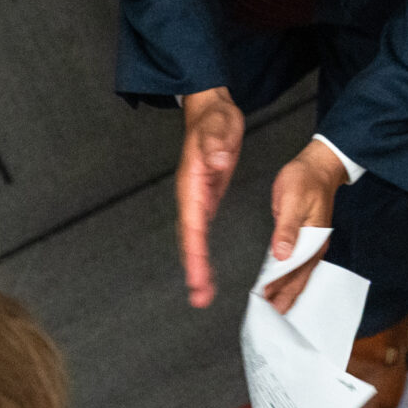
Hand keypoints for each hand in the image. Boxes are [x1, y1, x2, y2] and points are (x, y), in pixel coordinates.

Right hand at [176, 86, 244, 307]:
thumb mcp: (219, 127)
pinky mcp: (205, 198)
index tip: (197, 274)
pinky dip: (202, 253)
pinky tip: (205, 269)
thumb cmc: (214, 119)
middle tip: (200, 297)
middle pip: (188, 238)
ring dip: (196, 266)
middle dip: (193, 268)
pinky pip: (201, 231)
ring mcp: (196, 198)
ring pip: (193, 238)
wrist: (210, 110)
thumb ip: (216, 144)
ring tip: (202, 294)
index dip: (194, 251)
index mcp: (192, 182)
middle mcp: (191, 195)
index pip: (192, 223)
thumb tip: (216, 162)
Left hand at [260, 142, 349, 312]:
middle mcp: (316, 245)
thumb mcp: (292, 199)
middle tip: (273, 312)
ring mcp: (313, 243)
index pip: (295, 268)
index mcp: (314, 238)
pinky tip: (283, 284)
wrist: (319, 166)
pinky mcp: (307, 239)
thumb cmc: (305, 179)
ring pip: (301, 273)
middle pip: (301, 277)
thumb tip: (282, 254)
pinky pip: (300, 265)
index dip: (280, 284)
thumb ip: (287, 228)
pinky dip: (291, 278)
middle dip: (287, 295)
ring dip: (289, 289)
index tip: (267, 296)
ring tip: (277, 305)